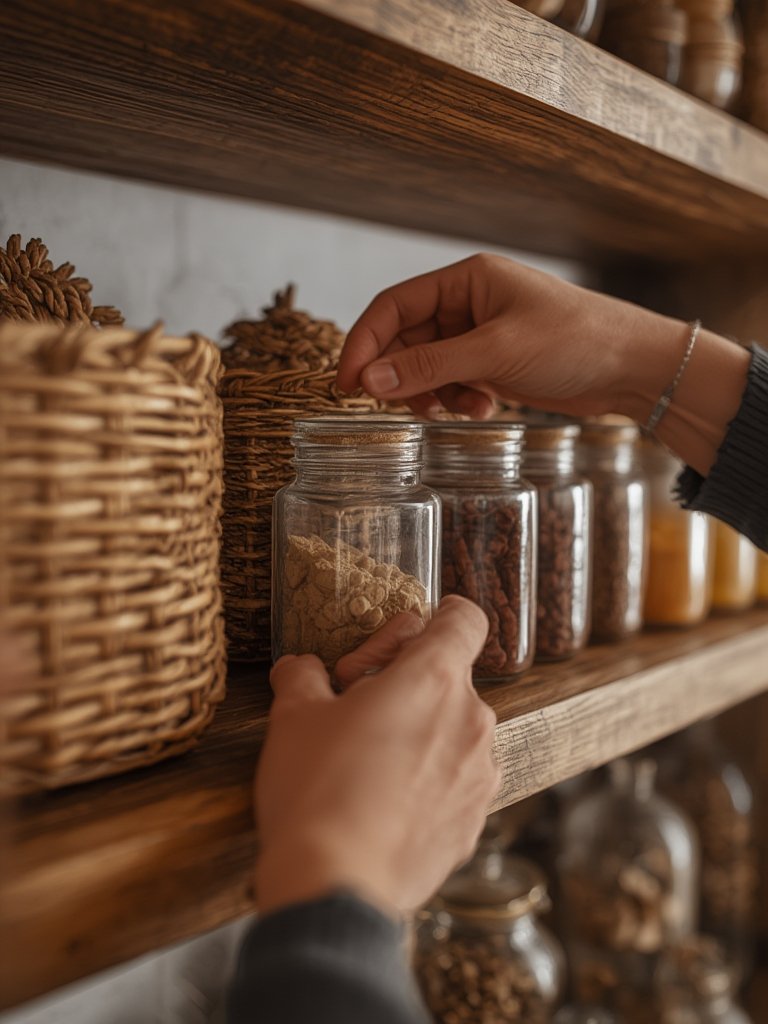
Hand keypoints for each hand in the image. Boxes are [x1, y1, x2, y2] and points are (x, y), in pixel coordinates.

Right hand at [254, 596, 499, 918]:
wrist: (336, 885)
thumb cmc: (317, 789)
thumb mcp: (294, 716)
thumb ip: (304, 676)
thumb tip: (302, 668)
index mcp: (434, 679)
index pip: (464, 619)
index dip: (436, 617)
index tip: (405, 638)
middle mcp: (472, 720)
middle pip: (450, 677)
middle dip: (406, 683)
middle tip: (355, 707)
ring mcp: (480, 775)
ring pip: (455, 730)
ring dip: (420, 732)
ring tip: (368, 760)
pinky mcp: (476, 821)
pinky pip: (456, 779)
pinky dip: (427, 778)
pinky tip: (383, 801)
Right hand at [336, 254, 748, 473]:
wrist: (632, 367)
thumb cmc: (575, 340)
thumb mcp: (496, 352)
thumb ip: (430, 366)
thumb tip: (371, 380)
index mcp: (465, 279)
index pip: (393, 306)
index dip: (364, 342)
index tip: (346, 383)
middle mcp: (468, 304)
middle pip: (406, 340)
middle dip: (399, 375)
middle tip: (390, 408)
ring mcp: (480, 336)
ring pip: (427, 368)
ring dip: (430, 394)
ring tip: (452, 410)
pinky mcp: (494, 365)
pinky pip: (453, 384)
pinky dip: (457, 401)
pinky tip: (484, 410)